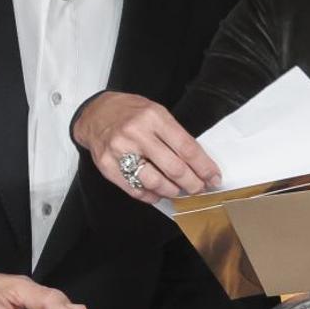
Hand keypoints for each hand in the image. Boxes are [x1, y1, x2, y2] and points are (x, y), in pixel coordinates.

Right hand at [72, 91, 220, 202]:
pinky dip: (150, 195)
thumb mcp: (157, 113)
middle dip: (192, 183)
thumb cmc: (131, 113)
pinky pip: (134, 188)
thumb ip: (175, 136)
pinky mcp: (107, 166)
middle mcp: (137, 133)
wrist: (96, 113)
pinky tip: (157, 194)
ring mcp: (120, 150)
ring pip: (154, 181)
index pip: (187, 148)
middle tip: (199, 189)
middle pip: (174, 167)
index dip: (204, 167)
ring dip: (172, 191)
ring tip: (178, 191)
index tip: (214, 178)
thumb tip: (198, 164)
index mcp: (154, 117)